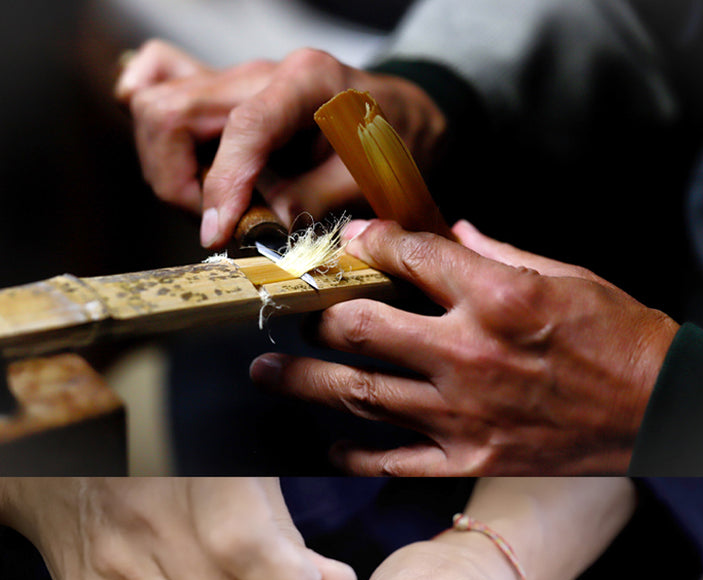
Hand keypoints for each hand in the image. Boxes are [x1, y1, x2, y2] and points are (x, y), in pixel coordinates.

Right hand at [115, 40, 445, 247]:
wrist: (401, 115)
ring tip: (213, 204)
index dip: (222, 186)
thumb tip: (265, 230)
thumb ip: (317, 200)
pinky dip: (155, 129)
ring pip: (152, 106)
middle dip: (178, 180)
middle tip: (219, 223)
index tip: (216, 234)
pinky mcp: (219, 95)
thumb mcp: (371, 178)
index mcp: (306, 82)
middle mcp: (259, 72)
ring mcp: (233, 80)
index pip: (242, 128)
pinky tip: (184, 163)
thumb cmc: (393, 142)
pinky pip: (155, 85)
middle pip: (170, 111)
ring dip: (167, 167)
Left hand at [249, 218, 679, 474]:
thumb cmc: (622, 336)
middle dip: (315, 312)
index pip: (402, 256)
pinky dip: (352, 454)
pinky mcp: (472, 456)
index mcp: (497, 294)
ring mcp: (466, 411)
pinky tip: (328, 444)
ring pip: (359, 393)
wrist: (663, 408)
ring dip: (303, 381)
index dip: (364, 244)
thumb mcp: (567, 273)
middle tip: (290, 310)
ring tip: (267, 373)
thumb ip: (497, 252)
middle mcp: (470, 352)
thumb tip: (448, 234)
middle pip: (360, 325)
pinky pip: (393, 460)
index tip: (348, 245)